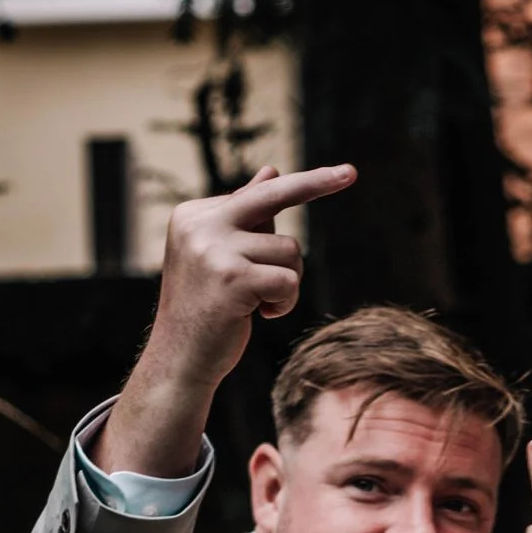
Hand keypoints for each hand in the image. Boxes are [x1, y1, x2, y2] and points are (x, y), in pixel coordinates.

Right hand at [97, 164, 355, 475]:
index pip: (258, 197)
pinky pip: (288, 280)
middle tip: (352, 172)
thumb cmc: (204, 311)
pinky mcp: (232, 279)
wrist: (179, 362)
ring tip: (259, 304)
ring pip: (289, 250)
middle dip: (316, 182)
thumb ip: (245, 217)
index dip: (292, 199)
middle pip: (273, 196)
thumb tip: (272, 170)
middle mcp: (200, 225)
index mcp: (193, 214)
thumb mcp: (222, 258)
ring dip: (288, 282)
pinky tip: (261, 316)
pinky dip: (286, 302)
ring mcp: (213, 250)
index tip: (338, 173)